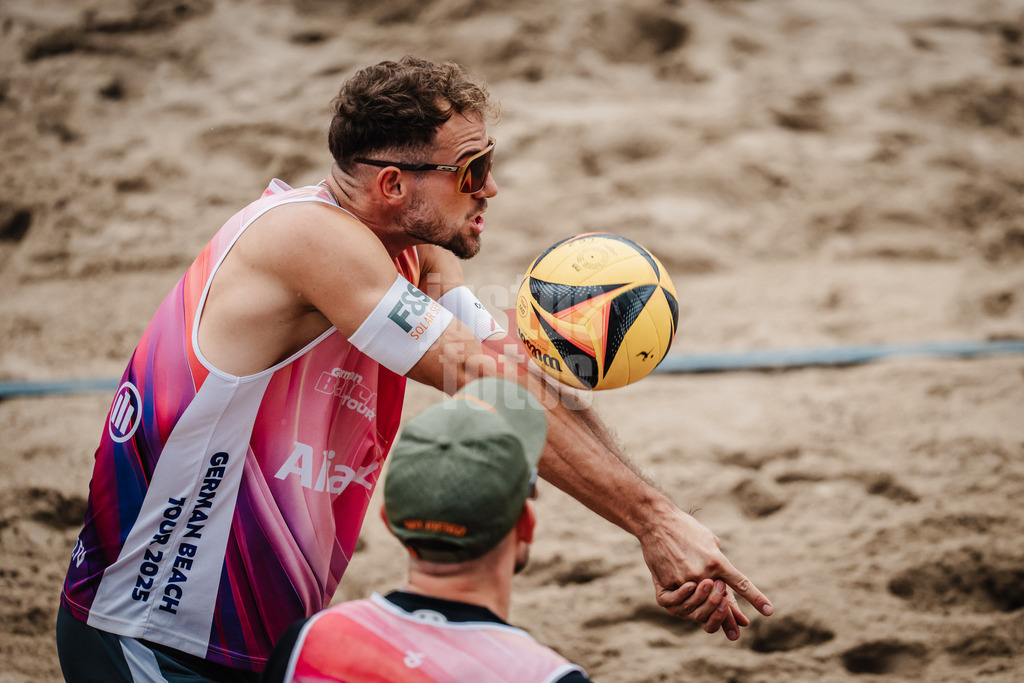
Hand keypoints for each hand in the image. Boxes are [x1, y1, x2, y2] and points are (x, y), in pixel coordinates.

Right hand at [638, 506, 772, 639]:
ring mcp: (684, 580)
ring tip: (711, 612)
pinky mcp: (666, 583)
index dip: (757, 599)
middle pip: (721, 604)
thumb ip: (720, 564)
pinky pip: (677, 604)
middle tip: (736, 626)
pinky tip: (688, 604)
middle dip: (729, 617)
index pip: (741, 584)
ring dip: (708, 612)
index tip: (770, 611)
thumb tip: (728, 586)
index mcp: (717, 561)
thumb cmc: (686, 528)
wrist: (656, 521)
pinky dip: (684, 606)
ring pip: (698, 609)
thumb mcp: (710, 541)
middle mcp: (703, 574)